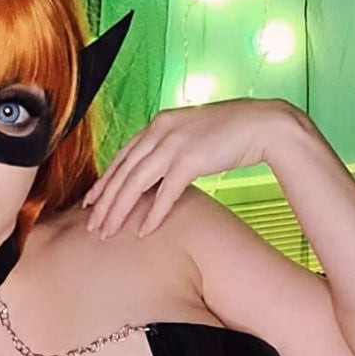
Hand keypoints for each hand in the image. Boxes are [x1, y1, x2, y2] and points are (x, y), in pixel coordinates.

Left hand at [83, 98, 292, 238]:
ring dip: (119, 210)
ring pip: (136, 183)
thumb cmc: (231, 133)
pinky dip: (153, 213)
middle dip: (104, 201)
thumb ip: (171, 149)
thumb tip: (158, 171)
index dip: (105, 181)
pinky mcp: (191, 159)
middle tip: (92, 226)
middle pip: (123, 172)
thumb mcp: (192, 135)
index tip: (91, 202)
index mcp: (159, 124)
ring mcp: (175, 144)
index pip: (122, 156)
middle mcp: (161, 130)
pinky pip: (165, 192)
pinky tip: (144, 231)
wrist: (263, 124)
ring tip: (108, 232)